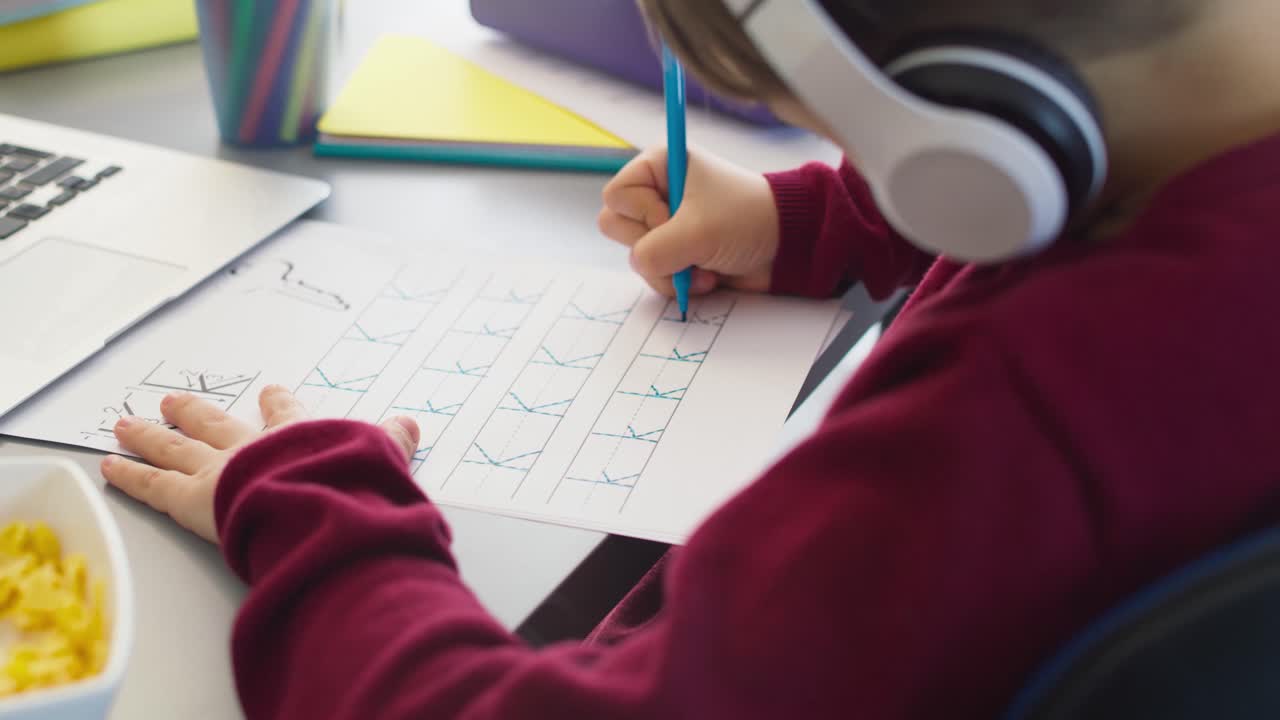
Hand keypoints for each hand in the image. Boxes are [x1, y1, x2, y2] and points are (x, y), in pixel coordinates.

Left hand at [100, 385, 419, 543]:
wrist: (313, 503)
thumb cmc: (346, 486)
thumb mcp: (380, 460)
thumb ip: (391, 444)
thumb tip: (410, 424)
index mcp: (298, 437)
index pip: (286, 416)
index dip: (279, 405)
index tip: (272, 393)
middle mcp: (250, 446)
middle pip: (216, 424)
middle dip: (195, 413)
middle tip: (174, 400)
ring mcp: (216, 469)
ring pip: (175, 447)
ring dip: (151, 434)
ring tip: (128, 422)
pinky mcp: (189, 497)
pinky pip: (152, 485)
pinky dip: (129, 474)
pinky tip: (109, 465)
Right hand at [599, 147, 779, 296]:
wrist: (785, 246)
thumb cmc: (747, 219)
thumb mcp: (697, 232)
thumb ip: (655, 251)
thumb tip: (639, 265)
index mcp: (659, 166)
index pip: (616, 196)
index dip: (642, 214)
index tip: (674, 218)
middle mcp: (657, 192)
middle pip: (617, 227)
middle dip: (653, 246)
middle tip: (687, 241)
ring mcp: (665, 225)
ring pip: (636, 257)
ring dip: (669, 270)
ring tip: (703, 265)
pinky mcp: (675, 252)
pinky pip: (653, 273)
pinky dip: (677, 281)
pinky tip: (706, 276)